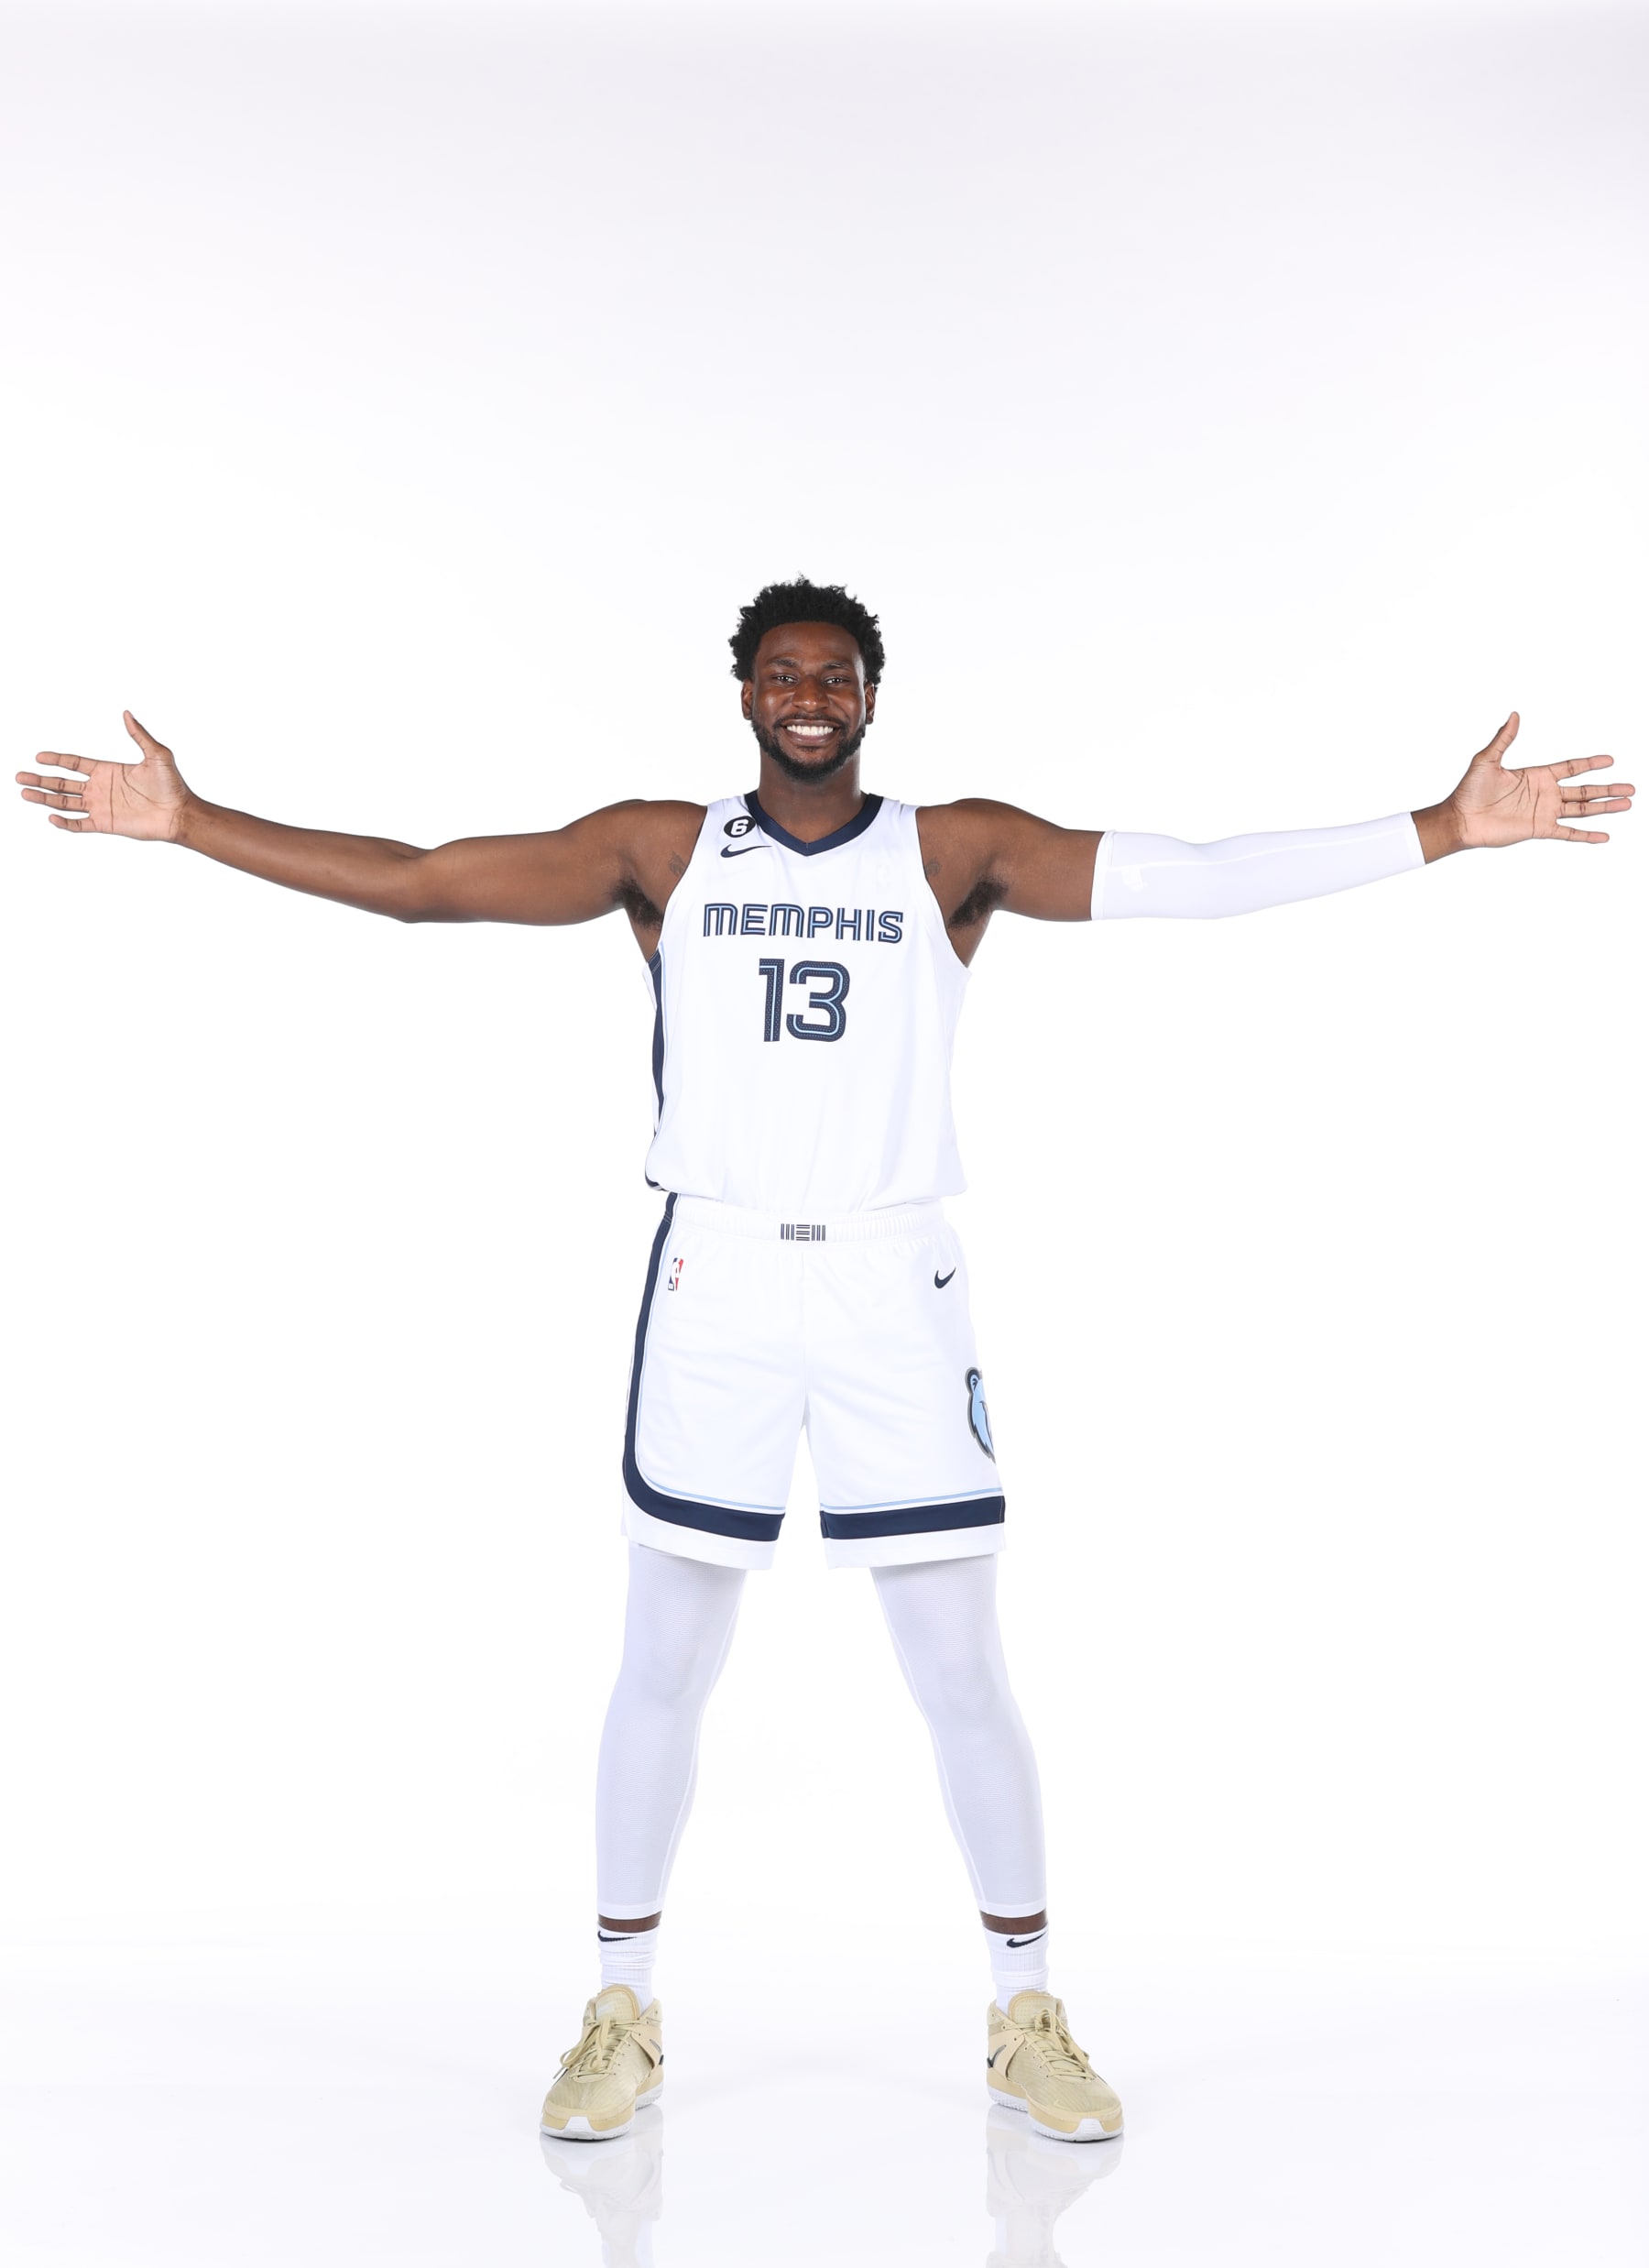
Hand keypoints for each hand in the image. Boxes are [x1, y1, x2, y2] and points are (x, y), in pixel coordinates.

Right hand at [16, 712, 190, 841]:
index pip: (74, 763)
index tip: (38, 756)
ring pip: (65, 803)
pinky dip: (65, 823)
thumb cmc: (172, 784)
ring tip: (24, 793)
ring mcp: (101, 806)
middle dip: (40, 779)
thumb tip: (127, 713)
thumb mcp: (156, 754)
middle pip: (62, 783)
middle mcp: (100, 788)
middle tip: (19, 776)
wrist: (180, 813)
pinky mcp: (106, 824)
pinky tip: (51, 818)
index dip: (56, 760)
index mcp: (107, 770)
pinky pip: (80, 824)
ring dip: (44, 798)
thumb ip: (139, 735)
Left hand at [1432, 713, 1634, 852]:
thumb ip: (1504, 739)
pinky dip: (1586, 835)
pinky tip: (1604, 836)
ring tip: (1626, 805)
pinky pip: (1567, 833)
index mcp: (1536, 775)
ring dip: (1604, 808)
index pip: (1571, 767)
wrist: (1460, 819)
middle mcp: (1544, 793)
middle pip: (1584, 790)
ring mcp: (1543, 812)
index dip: (1590, 763)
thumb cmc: (1469, 789)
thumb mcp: (1487, 759)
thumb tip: (1514, 715)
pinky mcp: (1538, 829)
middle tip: (1631, 788)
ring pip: (1581, 809)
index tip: (1610, 760)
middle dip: (1607, 789)